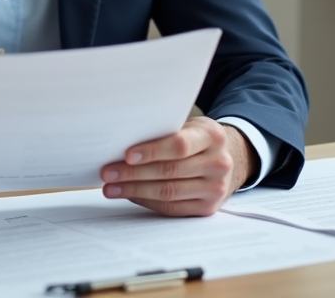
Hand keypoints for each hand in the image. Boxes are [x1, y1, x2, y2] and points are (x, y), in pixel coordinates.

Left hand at [100, 117, 256, 215]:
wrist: (225, 160)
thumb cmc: (196, 139)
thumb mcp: (189, 126)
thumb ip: (165, 132)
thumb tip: (122, 145)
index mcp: (213, 136)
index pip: (179, 146)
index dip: (152, 151)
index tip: (127, 155)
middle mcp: (218, 163)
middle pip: (169, 171)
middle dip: (133, 173)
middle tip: (108, 173)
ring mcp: (215, 188)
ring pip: (168, 192)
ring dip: (134, 190)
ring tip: (111, 187)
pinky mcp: (208, 208)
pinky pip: (171, 207)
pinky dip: (146, 201)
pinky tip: (130, 195)